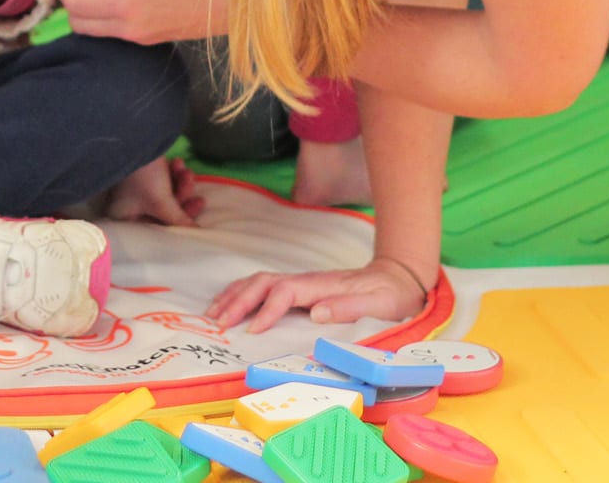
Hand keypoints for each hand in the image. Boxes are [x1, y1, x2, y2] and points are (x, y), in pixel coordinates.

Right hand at [103, 156, 205, 225]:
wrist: (136, 136)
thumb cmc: (142, 176)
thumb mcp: (161, 202)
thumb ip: (178, 220)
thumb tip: (194, 231)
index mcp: (123, 218)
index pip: (154, 230)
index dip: (175, 227)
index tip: (195, 223)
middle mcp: (128, 206)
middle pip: (163, 214)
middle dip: (182, 203)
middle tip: (200, 200)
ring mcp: (137, 189)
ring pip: (167, 195)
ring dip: (181, 185)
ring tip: (187, 173)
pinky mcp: (146, 174)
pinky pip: (165, 181)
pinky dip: (174, 174)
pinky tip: (178, 163)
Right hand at [206, 256, 430, 333]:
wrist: (395, 277)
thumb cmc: (388, 294)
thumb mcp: (378, 303)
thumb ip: (349, 307)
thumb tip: (316, 311)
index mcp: (321, 286)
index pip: (284, 293)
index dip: (266, 310)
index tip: (252, 331)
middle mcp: (305, 281)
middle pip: (263, 283)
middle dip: (238, 301)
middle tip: (218, 324)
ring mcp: (300, 282)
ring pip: (258, 282)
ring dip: (234, 296)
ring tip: (212, 315)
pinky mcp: (298, 289)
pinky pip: (262, 287)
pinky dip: (241, 294)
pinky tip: (229, 305)